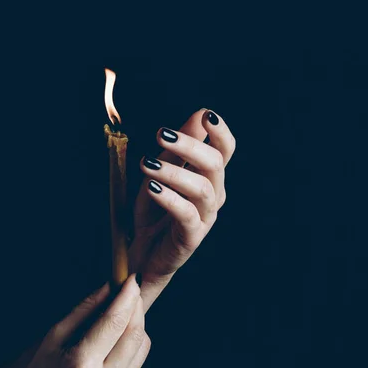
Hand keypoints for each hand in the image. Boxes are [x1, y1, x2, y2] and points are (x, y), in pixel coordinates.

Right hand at [0, 276, 149, 367]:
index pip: (114, 322)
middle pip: (134, 332)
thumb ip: (85, 309)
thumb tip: (111, 285)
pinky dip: (133, 340)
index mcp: (82, 366)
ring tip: (121, 311)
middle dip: (136, 305)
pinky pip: (138, 358)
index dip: (127, 296)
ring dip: (137, 321)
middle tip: (131, 288)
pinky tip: (118, 335)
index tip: (133, 278)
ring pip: (142, 344)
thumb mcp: (55, 336)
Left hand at [130, 109, 235, 310]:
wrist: (142, 254)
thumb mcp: (159, 172)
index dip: (220, 132)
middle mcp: (213, 195)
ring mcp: (206, 217)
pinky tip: (152, 187)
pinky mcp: (193, 237)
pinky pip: (186, 214)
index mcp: (209, 177)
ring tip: (147, 164)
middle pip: (215, 164)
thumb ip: (175, 147)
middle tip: (160, 133)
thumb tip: (198, 114)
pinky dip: (169, 198)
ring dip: (174, 172)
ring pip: (202, 188)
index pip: (225, 150)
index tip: (206, 114)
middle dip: (190, 145)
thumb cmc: (153, 210)